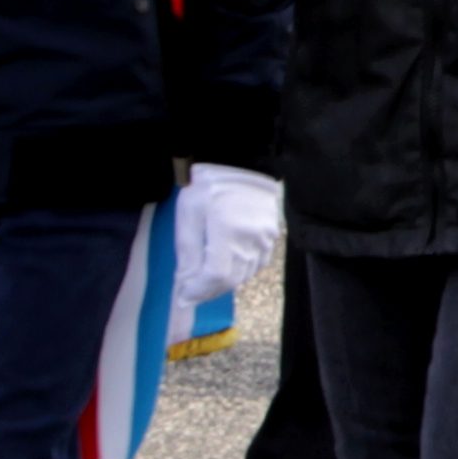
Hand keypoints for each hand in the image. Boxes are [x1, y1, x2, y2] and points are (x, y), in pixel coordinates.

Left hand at [170, 166, 281, 309]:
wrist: (244, 162)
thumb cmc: (210, 185)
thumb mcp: (189, 213)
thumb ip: (188, 251)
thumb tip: (186, 284)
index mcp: (228, 230)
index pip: (215, 275)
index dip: (199, 290)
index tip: (184, 296)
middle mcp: (252, 239)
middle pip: (231, 280)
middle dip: (209, 291)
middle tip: (192, 291)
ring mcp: (266, 239)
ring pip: (244, 275)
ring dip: (224, 283)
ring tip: (207, 279)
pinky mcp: (273, 236)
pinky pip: (257, 264)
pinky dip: (240, 271)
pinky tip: (228, 265)